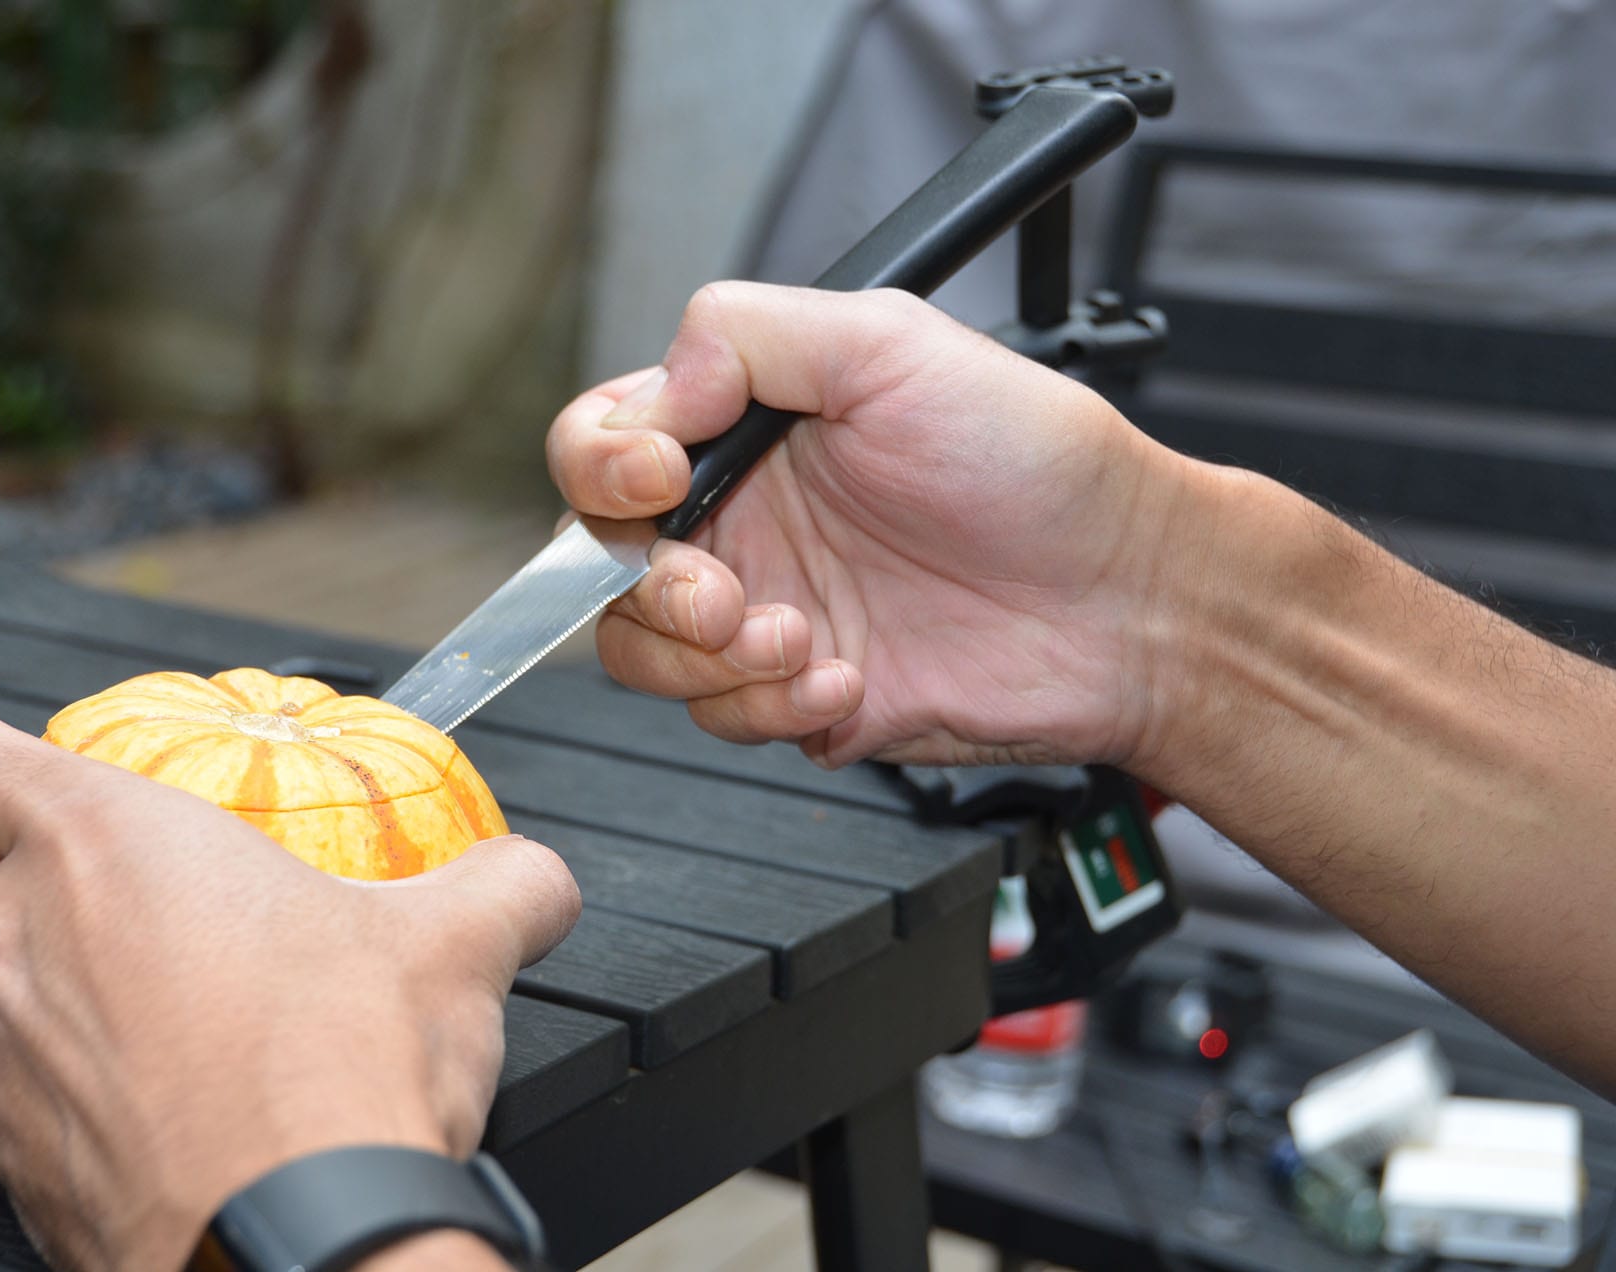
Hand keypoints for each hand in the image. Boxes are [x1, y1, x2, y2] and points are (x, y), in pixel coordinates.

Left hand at [0, 715, 578, 1271]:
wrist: (305, 1238)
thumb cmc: (352, 1066)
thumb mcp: (459, 945)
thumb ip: (503, 885)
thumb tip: (538, 879)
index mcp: (102, 843)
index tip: (15, 780)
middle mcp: (18, 941)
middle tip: (9, 879)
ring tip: (23, 1003)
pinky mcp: (4, 1166)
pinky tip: (72, 1108)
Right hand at [547, 282, 1192, 768]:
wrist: (1126, 601)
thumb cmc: (1037, 464)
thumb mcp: (891, 342)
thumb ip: (747, 334)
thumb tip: (657, 390)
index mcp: (747, 428)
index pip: (604, 442)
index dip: (604, 466)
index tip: (660, 480)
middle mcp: (743, 520)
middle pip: (597, 563)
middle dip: (650, 587)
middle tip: (727, 594)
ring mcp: (766, 614)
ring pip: (642, 654)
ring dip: (707, 658)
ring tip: (806, 639)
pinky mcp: (797, 697)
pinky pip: (723, 719)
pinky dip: (773, 706)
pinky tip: (851, 679)